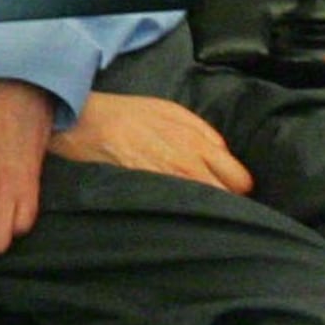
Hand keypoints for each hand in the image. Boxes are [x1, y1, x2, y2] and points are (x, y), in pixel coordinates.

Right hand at [46, 92, 252, 193]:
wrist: (84, 122)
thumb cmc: (126, 115)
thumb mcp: (171, 110)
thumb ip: (203, 133)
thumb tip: (224, 155)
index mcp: (197, 143)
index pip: (239, 180)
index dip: (236, 186)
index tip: (228, 189)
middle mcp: (188, 167)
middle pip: (227, 200)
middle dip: (225, 201)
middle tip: (213, 202)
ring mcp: (168, 185)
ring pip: (205, 210)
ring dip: (204, 210)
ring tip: (193, 209)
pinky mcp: (149, 197)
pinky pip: (178, 213)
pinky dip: (180, 214)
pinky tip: (173, 212)